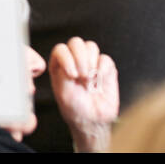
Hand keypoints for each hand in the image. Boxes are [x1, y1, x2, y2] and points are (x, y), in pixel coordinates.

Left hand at [49, 37, 118, 152]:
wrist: (93, 121)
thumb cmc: (75, 109)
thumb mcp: (63, 92)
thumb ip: (63, 73)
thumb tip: (72, 59)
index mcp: (60, 66)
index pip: (60, 49)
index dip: (67, 58)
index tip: (72, 75)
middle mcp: (74, 61)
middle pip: (76, 42)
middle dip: (80, 58)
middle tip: (83, 76)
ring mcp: (90, 63)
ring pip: (91, 46)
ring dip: (91, 63)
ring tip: (90, 80)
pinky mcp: (105, 68)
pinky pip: (105, 58)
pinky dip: (103, 69)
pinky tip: (100, 81)